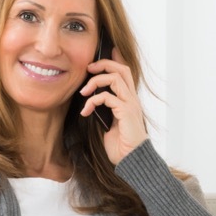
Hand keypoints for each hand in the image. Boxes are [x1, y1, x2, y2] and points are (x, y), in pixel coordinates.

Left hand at [78, 47, 147, 164]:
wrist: (131, 161)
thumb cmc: (120, 146)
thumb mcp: (109, 123)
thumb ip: (104, 110)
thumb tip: (90, 100)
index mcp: (129, 100)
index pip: (125, 73)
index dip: (114, 59)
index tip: (101, 55)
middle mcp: (132, 99)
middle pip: (122, 69)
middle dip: (103, 64)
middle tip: (88, 68)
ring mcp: (130, 105)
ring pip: (114, 79)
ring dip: (95, 82)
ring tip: (83, 92)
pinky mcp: (126, 112)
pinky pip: (107, 98)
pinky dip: (93, 102)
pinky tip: (85, 112)